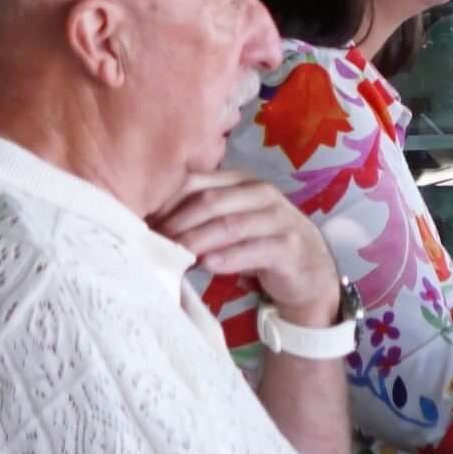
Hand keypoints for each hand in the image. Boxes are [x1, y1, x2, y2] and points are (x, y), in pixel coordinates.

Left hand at [156, 176, 340, 331]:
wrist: (309, 272)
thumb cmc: (260, 246)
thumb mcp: (232, 226)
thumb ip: (202, 220)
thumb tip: (152, 226)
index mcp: (241, 181)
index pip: (196, 182)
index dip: (166, 201)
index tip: (143, 222)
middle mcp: (261, 193)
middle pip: (210, 201)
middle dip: (177, 222)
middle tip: (154, 243)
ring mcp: (278, 218)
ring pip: (229, 224)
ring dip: (197, 240)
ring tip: (175, 254)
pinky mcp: (289, 246)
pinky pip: (253, 249)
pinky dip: (227, 257)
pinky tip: (207, 265)